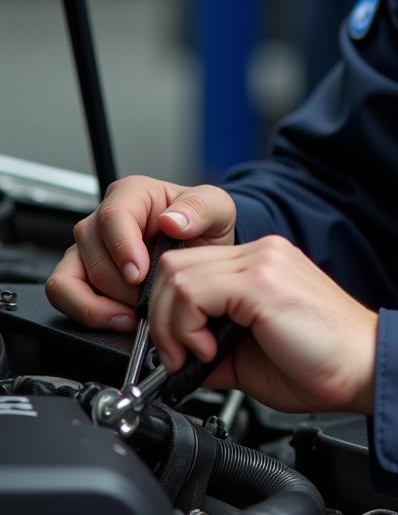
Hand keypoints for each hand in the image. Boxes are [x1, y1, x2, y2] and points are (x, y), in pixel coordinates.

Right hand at [45, 176, 236, 330]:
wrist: (203, 251)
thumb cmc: (204, 224)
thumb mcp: (216, 208)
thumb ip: (200, 209)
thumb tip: (172, 221)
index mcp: (132, 194)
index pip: (112, 216)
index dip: (122, 247)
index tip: (139, 273)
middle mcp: (103, 220)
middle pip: (91, 251)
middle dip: (121, 283)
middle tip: (149, 297)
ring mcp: (89, 249)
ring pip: (70, 278)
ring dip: (102, 302)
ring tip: (135, 314)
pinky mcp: (82, 276)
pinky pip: (64, 295)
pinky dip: (88, 313)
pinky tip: (120, 320)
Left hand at [147, 235, 378, 413]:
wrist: (365, 368)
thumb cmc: (322, 364)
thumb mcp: (250, 356)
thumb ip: (211, 347)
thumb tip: (173, 360)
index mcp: (261, 264)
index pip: (189, 266)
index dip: (168, 311)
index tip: (178, 352)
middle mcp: (262, 253)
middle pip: (174, 265)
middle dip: (159, 317)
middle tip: (177, 357)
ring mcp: (263, 262)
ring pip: (177, 276)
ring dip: (170, 325)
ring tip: (196, 356)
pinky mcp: (263, 282)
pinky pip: (194, 292)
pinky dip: (186, 327)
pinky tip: (209, 351)